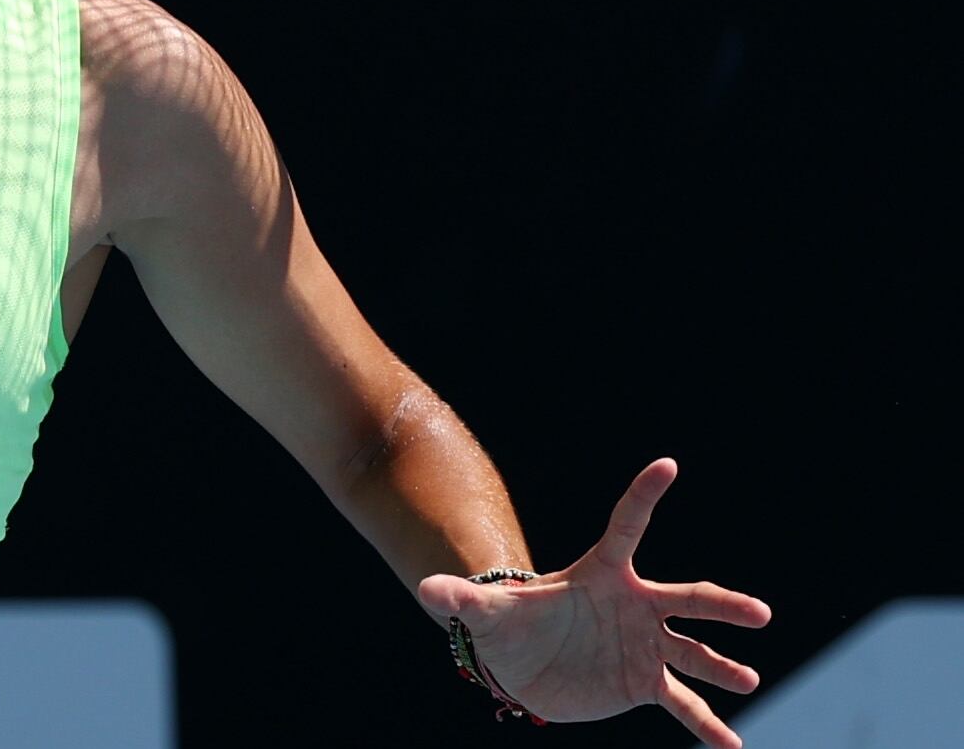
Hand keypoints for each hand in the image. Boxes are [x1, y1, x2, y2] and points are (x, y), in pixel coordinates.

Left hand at [419, 459, 770, 748]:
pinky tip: (733, 747)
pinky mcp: (645, 684)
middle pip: (686, 597)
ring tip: (748, 680)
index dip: (642, 496)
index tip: (666, 463)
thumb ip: (462, 598)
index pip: (625, 526)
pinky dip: (707, 725)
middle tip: (759, 613)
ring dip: (723, 667)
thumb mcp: (484, 611)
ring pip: (694, 653)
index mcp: (600, 572)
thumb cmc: (509, 623)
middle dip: (723, 605)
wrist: (523, 666)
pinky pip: (683, 705)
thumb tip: (426, 591)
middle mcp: (634, 606)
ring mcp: (645, 645)